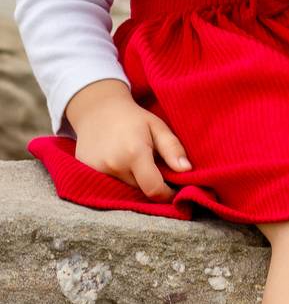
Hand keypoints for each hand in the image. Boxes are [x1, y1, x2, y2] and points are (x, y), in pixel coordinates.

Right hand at [65, 80, 191, 198]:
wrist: (97, 109)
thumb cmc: (133, 118)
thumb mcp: (158, 127)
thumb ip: (173, 149)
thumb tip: (187, 170)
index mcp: (134, 154)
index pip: (153, 189)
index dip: (166, 194)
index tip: (173, 189)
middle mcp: (113, 165)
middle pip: (139, 189)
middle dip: (151, 184)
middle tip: (154, 168)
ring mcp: (95, 170)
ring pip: (124, 188)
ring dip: (134, 182)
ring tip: (136, 164)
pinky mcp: (84, 171)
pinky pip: (108, 184)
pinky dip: (118, 179)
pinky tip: (120, 163)